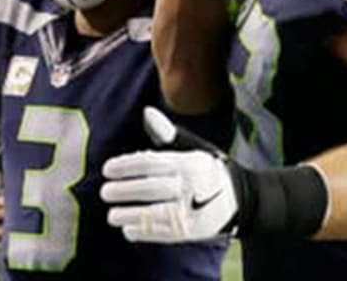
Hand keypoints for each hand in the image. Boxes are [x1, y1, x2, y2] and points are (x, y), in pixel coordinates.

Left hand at [101, 107, 237, 242]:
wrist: (242, 200)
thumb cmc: (207, 171)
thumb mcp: (193, 149)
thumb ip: (168, 134)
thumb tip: (147, 113)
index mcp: (188, 163)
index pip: (151, 162)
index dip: (126, 165)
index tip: (107, 169)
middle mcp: (190, 186)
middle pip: (150, 188)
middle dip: (124, 191)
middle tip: (105, 192)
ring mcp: (191, 211)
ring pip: (155, 213)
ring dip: (130, 215)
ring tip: (111, 215)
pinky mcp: (192, 232)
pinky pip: (163, 233)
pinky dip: (144, 232)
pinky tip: (128, 230)